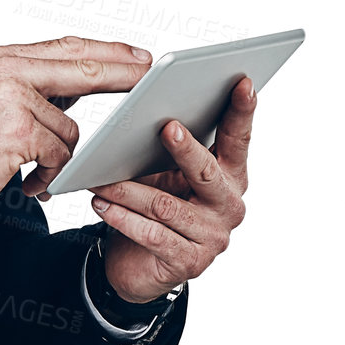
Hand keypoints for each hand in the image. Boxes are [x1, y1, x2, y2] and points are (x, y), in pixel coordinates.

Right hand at [0, 36, 151, 238]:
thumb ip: (32, 88)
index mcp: (2, 60)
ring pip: (71, 127)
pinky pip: (58, 153)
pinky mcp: (15, 130)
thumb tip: (77, 85)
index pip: (67, 47)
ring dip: (59, 156)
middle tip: (148, 77)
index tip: (137, 55)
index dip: (107, 51)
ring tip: (33, 169)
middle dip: (121, 73)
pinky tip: (27, 180)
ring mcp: (11, 97)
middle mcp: (6, 70)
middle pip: (82, 66)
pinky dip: (48, 174)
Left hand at [90, 76, 255, 303]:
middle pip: (208, 172)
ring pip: (167, 207)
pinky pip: (153, 235)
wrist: (140, 264)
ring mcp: (212, 237)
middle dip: (185, 149)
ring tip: (102, 178)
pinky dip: (123, 218)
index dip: (242, 111)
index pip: (239, 138)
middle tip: (166, 126)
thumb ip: (170, 148)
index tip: (242, 81)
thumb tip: (149, 110)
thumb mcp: (165, 173)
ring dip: (129, 190)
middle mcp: (229, 205)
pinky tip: (101, 205)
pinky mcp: (190, 263)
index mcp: (230, 175)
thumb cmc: (158, 205)